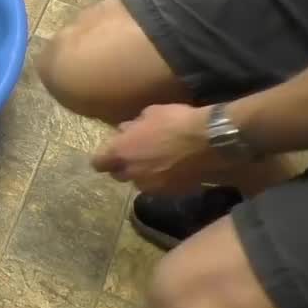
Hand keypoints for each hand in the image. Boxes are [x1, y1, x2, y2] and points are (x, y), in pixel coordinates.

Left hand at [91, 104, 227, 193]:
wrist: (209, 141)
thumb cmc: (175, 121)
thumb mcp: (150, 113)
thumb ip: (133, 126)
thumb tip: (126, 130)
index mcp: (120, 152)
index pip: (98, 163)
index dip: (103, 158)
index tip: (110, 153)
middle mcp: (131, 173)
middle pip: (118, 175)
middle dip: (123, 167)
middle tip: (135, 156)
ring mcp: (151, 186)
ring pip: (139, 183)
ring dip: (143, 175)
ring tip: (157, 163)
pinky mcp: (170, 193)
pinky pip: (160, 188)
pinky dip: (162, 181)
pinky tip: (174, 169)